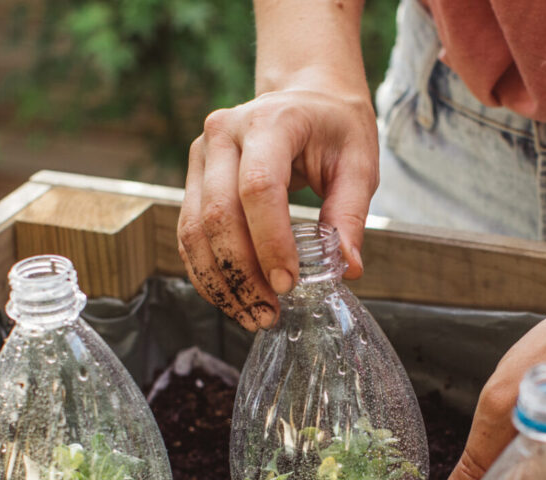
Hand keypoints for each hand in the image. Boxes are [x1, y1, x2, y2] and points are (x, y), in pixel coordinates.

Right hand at [177, 87, 377, 331]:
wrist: (305, 98)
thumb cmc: (334, 129)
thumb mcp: (358, 164)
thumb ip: (351, 215)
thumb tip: (347, 270)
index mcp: (270, 122)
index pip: (259, 188)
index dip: (270, 243)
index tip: (289, 284)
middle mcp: (223, 135)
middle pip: (218, 215)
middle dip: (242, 274)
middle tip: (269, 313)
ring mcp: (201, 156)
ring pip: (194, 230)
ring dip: (221, 282)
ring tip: (252, 315)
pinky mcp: (194, 180)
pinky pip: (188, 235)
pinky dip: (207, 273)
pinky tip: (233, 298)